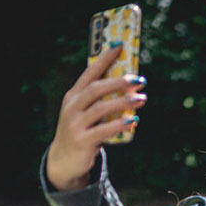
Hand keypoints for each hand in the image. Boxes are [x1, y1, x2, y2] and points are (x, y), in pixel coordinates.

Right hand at [45, 45, 146, 190]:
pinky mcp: (82, 140)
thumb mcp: (88, 112)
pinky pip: (103, 131)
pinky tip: (133, 121)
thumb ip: (103, 100)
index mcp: (74, 95)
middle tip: (139, 79)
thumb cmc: (83, 130)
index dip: (104, 59)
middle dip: (118, 82)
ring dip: (123, 102)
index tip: (119, 46)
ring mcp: (75, 123)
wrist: (64, 160)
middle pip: (96, 89)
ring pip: (100, 108)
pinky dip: (119, 125)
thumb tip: (132, 86)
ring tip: (142, 98)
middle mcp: (72, 106)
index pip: (90, 73)